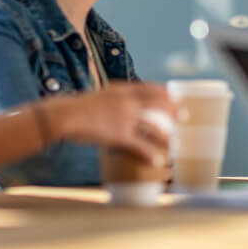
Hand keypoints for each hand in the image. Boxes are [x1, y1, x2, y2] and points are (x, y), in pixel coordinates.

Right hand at [43, 82, 177, 165]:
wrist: (63, 115)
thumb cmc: (77, 107)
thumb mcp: (99, 96)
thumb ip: (113, 98)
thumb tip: (120, 103)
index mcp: (123, 90)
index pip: (150, 88)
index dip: (165, 93)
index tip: (175, 96)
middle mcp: (128, 101)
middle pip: (158, 105)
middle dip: (174, 111)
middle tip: (184, 116)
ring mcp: (126, 118)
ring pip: (154, 127)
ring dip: (167, 136)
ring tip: (174, 143)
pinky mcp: (120, 135)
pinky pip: (141, 145)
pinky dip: (151, 154)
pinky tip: (158, 160)